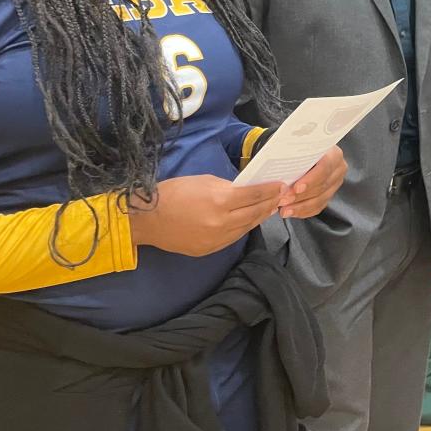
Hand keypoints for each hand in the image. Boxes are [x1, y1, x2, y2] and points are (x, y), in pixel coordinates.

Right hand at [127, 175, 285, 256]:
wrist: (148, 219)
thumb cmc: (174, 193)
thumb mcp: (204, 181)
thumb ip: (228, 187)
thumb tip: (246, 191)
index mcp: (221, 201)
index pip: (255, 195)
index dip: (271, 190)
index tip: (282, 186)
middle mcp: (222, 222)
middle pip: (255, 213)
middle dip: (270, 204)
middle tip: (282, 197)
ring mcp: (216, 239)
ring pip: (247, 227)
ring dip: (259, 217)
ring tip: (270, 208)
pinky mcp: (210, 250)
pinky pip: (233, 238)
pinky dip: (244, 228)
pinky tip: (249, 220)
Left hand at [277, 145, 346, 218]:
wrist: (306, 151)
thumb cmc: (301, 146)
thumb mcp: (299, 144)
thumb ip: (294, 152)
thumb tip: (279, 160)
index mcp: (334, 154)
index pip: (325, 167)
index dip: (311, 179)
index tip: (296, 188)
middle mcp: (338, 169)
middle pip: (322, 186)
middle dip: (301, 196)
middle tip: (284, 200)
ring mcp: (335, 184)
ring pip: (320, 199)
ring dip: (300, 207)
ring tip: (284, 209)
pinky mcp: (329, 195)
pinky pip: (318, 207)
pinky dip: (303, 211)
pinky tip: (291, 212)